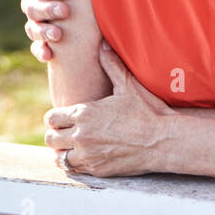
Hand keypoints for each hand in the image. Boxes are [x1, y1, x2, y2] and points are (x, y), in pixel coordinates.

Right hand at [20, 0, 68, 61]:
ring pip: (33, 28)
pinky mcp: (42, 41)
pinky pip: (37, 48)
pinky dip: (41, 51)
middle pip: (32, 8)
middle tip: (65, 11)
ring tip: (59, 35)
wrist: (88, 1)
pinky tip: (49, 54)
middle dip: (48, 10)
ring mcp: (35, 23)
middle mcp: (32, 4)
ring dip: (44, 32)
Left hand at [44, 42, 173, 177]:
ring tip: (74, 146)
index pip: (51, 118)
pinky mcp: (96, 169)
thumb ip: (112, 66)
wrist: (163, 140)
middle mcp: (81, 135)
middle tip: (67, 133)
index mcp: (85, 113)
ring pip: (58, 156)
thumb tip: (103, 45)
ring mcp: (87, 154)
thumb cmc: (148, 111)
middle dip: (57, 134)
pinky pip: (73, 169)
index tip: (65, 118)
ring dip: (64, 151)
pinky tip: (84, 157)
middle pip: (50, 138)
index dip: (56, 117)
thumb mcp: (129, 86)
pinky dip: (74, 164)